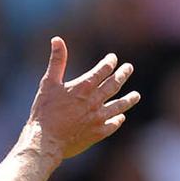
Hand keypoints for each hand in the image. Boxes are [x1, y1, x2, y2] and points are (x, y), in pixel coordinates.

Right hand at [27, 37, 140, 161]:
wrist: (45, 141)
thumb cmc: (43, 112)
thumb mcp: (48, 83)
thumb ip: (56, 61)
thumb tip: (57, 39)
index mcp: (84, 87)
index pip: (103, 70)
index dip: (109, 62)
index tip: (112, 58)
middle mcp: (95, 101)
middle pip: (114, 84)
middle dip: (123, 74)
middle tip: (128, 68)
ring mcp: (98, 118)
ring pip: (119, 105)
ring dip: (129, 99)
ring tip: (136, 95)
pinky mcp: (98, 133)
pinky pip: (113, 124)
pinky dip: (118, 120)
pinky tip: (120, 117)